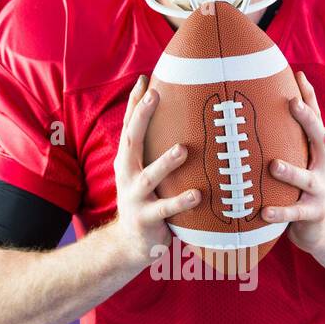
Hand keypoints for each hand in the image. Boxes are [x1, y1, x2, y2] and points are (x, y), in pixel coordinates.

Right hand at [110, 75, 200, 265]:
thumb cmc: (146, 202)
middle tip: (154, 96)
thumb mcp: (145, 175)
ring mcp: (134, 196)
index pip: (129, 126)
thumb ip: (157, 154)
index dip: (134, 103)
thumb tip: (183, 124)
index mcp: (127, 161)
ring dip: (165, 162)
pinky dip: (180, 201)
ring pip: (149, 176)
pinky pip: (165, 209)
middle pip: (131, 140)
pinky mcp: (146, 218)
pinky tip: (198, 195)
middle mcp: (126, 174)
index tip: (145, 79)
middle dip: (140, 117)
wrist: (128, 244)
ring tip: (183, 149)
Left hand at [262, 71, 324, 252]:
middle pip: (320, 140)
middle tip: (293, 105)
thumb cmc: (299, 190)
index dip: (310, 98)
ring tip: (273, 166)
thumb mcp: (297, 163)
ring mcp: (320, 192)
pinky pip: (295, 213)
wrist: (321, 230)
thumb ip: (283, 142)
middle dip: (309, 121)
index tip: (299, 75)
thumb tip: (257, 111)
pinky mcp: (313, 215)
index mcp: (316, 153)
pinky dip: (280, 212)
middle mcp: (322, 168)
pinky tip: (264, 211)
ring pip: (306, 179)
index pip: (315, 121)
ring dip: (291, 171)